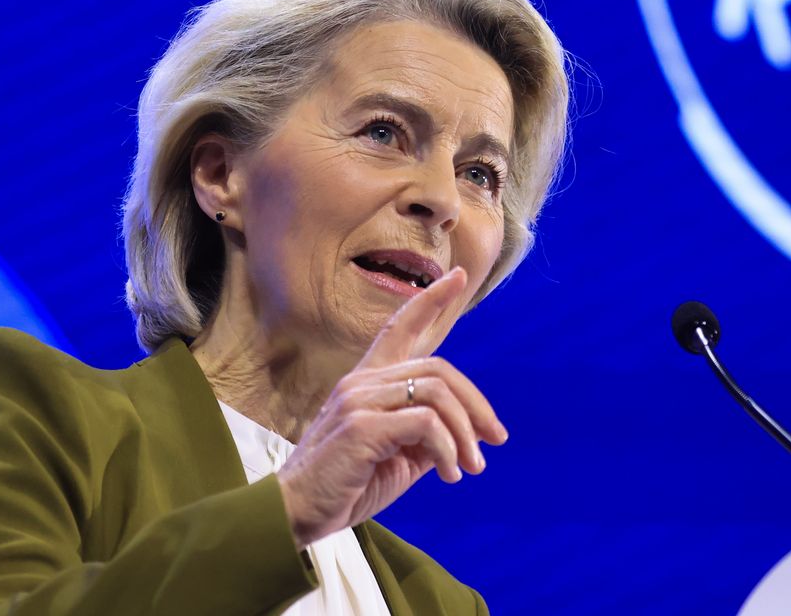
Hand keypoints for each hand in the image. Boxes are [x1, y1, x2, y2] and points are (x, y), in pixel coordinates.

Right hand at [275, 267, 508, 548]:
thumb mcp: (396, 458)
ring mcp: (358, 400)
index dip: (430, 300)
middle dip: (476, 405)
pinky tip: (448, 474)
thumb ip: (426, 437)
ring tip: (469, 467)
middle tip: (494, 441)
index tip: (459, 276)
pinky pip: (426, 424)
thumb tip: (469, 434)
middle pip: (439, 369)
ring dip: (464, 434)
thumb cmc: (345, 486)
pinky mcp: (360, 426)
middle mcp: (361, 382)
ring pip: (437, 395)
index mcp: (366, 382)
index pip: (399, 327)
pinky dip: (448, 450)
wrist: (296, 514)